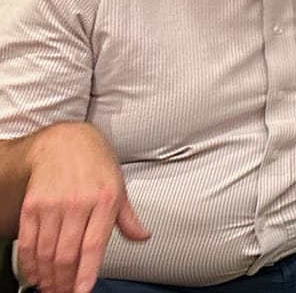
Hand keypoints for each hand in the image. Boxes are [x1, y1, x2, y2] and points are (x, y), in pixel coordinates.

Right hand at [18, 123, 146, 292]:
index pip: (94, 244)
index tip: (82, 290)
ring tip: (50, 287)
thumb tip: (143, 237)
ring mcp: (54, 204)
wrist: (66, 141)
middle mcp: (79, 202)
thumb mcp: (119, 186)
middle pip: (68, 253)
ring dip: (47, 276)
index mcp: (106, 199)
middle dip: (64, 280)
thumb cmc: (96, 164)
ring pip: (47, 251)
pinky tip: (34, 273)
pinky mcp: (32, 205)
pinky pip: (29, 241)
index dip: (87, 272)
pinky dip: (29, 262)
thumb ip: (128, 217)